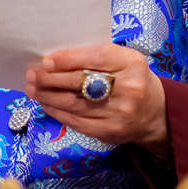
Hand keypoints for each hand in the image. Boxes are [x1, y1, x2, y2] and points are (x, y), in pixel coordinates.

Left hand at [25, 43, 169, 156]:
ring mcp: (119, 113)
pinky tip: (45, 104)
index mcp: (132, 63)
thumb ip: (97, 56)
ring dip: (48, 96)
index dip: (68, 59)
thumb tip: (55, 59)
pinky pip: (76, 121)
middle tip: (32, 74)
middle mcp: (128, 89)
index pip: (95, 58)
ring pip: (74, 104)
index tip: (46, 60)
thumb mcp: (124, 60)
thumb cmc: (132, 78)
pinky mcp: (110, 132)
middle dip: (51, 78)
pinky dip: (57, 112)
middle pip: (80, 82)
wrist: (155, 113)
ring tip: (32, 88)